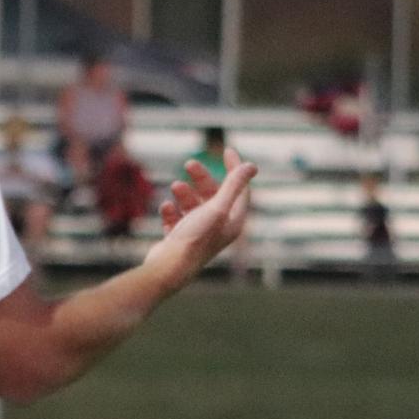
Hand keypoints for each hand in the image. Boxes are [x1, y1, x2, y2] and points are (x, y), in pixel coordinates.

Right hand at [146, 148, 257, 285]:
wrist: (168, 268)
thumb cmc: (195, 239)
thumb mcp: (216, 208)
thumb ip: (233, 185)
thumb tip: (252, 166)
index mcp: (232, 223)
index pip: (240, 190)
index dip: (235, 169)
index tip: (226, 150)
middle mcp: (218, 229)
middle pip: (215, 195)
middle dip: (202, 179)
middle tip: (189, 164)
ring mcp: (198, 234)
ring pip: (194, 205)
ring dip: (184, 193)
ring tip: (175, 187)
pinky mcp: (180, 240)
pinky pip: (177, 218)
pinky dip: (172, 210)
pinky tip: (166, 208)